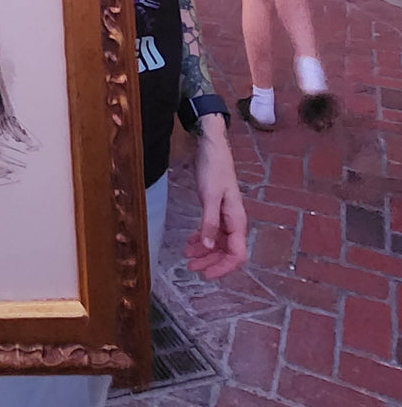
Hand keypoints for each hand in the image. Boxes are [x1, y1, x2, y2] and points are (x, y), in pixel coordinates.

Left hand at [184, 114, 247, 278]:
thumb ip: (209, 222)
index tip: (206, 275)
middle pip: (226, 252)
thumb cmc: (214, 169)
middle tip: (191, 267)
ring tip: (187, 255)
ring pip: (218, 243)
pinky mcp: (216, 209)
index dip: (223, 268)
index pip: (237, 254)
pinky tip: (190, 241)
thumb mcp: (209, 196)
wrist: (212, 148)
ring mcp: (226, 216)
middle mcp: (234, 222)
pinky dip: (202, 238)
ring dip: (204, 251)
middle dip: (210, 262)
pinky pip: (211, 231)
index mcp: (238, 221)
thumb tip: (209, 247)